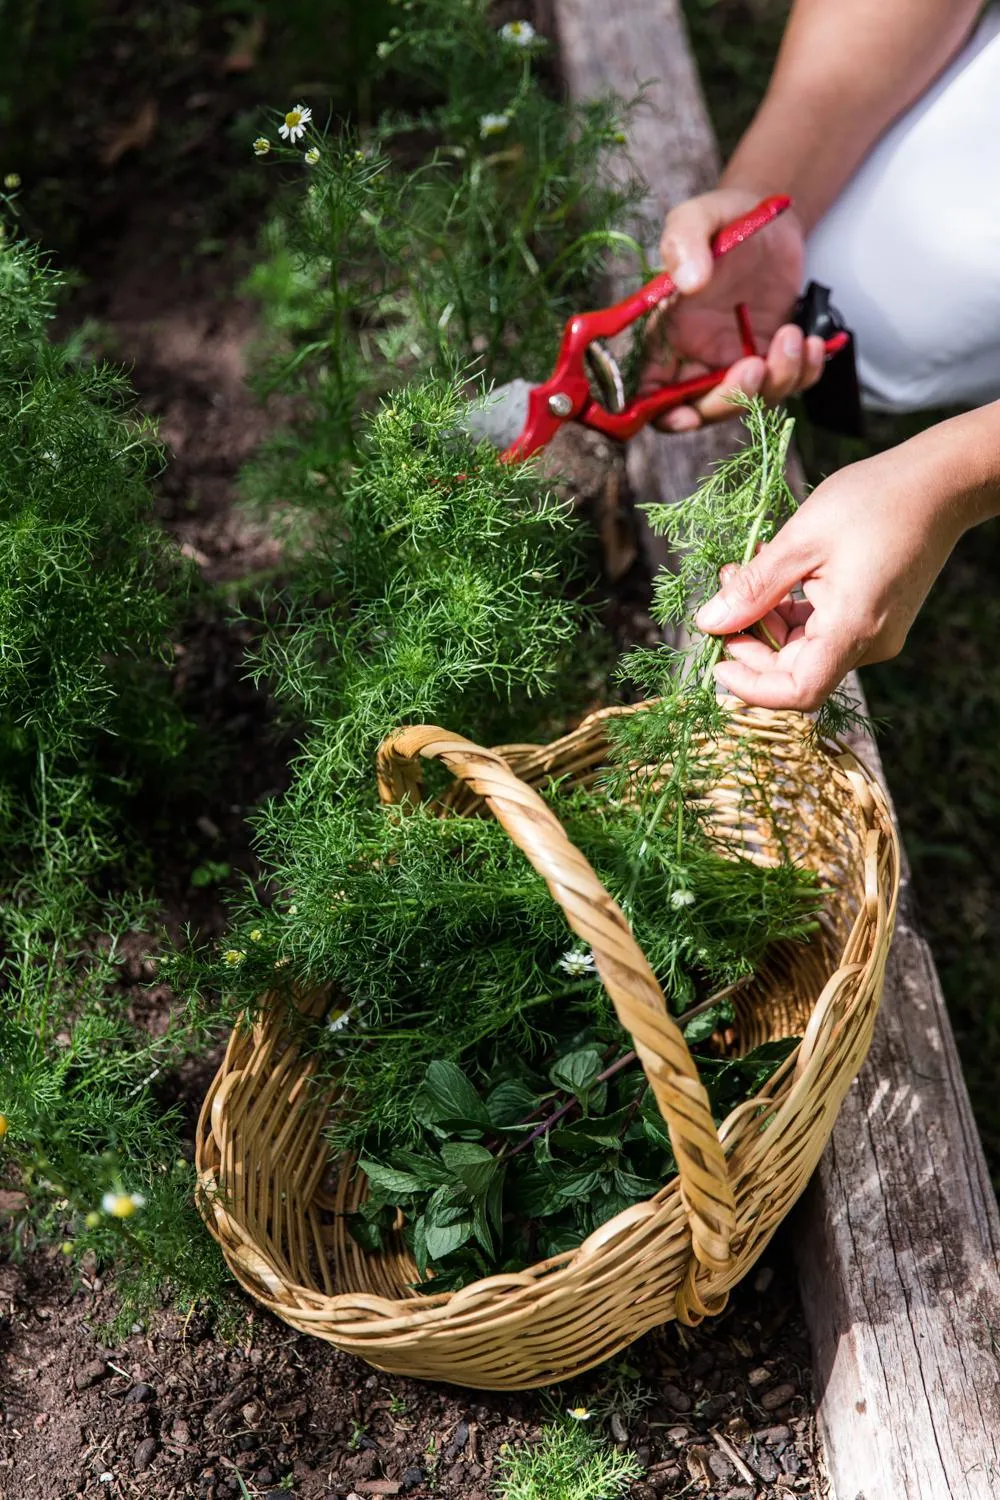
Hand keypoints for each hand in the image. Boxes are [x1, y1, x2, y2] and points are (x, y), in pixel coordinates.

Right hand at [640, 187, 826, 430]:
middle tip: (755, 366)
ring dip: (777, 381)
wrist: (772, 220)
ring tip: (793, 335)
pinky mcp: (770, 357)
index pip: (651, 392)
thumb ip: (684, 242)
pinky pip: (786, 385)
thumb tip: (689, 282)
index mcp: (667, 334)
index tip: (686, 413)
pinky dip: (803, 374)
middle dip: (730, 399)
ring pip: (751, 402)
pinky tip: (809, 342)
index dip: (662, 414)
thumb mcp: (699, 216)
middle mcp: (696, 356)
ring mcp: (735, 361)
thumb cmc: (725, 218)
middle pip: (703, 409)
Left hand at [694, 431, 974, 709]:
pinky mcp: (872, 617)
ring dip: (766, 618)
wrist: (941, 482)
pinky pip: (822, 629)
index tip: (717, 659)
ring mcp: (874, 632)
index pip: (798, 692)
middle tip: (724, 589)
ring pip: (804, 648)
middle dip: (750, 638)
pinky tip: (772, 573)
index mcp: (853, 630)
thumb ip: (754, 587)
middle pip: (794, 669)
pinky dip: (790, 610)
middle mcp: (868, 643)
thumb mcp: (801, 539)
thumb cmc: (875, 500)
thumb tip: (709, 623)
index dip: (751, 686)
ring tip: (742, 571)